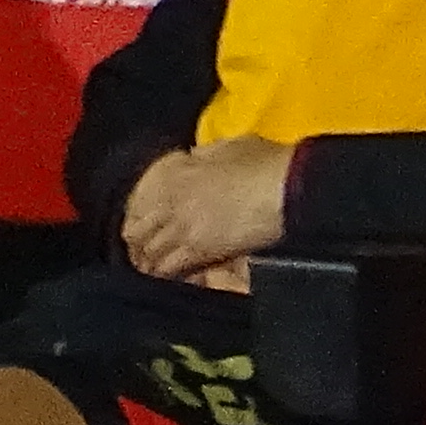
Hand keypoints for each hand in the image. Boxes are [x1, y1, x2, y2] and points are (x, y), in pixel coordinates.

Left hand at [117, 135, 290, 282]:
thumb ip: (206, 155)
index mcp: (175, 175)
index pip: (140, 202)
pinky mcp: (198, 250)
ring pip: (149, 254)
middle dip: (140, 244)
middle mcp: (170, 203)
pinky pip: (169, 269)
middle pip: (137, 233)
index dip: (140, 216)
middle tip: (146, 252)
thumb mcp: (233, 146)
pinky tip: (178, 278)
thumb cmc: (268, 163)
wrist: (288, 187)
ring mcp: (182, 228)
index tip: (146, 223)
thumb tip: (197, 159)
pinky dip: (170, 276)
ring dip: (152, 263)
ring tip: (159, 270)